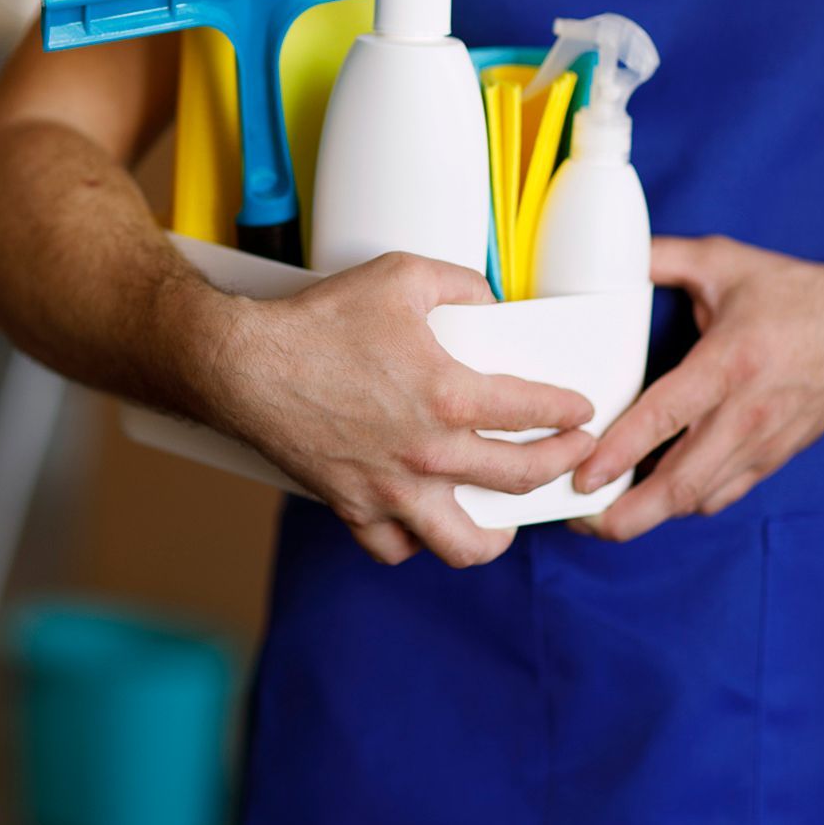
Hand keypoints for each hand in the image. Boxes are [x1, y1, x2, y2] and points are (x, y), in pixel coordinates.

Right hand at [213, 252, 594, 568]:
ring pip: (464, 543)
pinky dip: (416, 542)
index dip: (569, 412)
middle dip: (560, 466)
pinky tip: (426, 522)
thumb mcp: (401, 275)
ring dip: (498, 535)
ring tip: (507, 521)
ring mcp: (391, 489)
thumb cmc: (319, 319)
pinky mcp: (354, 507)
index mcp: (450, 395)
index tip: (579, 411)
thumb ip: (460, 282)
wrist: (244, 364)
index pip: (535, 412)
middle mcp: (429, 453)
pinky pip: (396, 548)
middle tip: (571, 454)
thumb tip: (491, 301)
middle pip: (520, 478)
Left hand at [571, 236, 823, 541]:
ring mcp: (760, 444)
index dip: (619, 452)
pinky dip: (682, 503)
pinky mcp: (771, 460)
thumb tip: (613, 256)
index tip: (584, 475)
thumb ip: (661, 257)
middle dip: (624, 514)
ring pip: (697, 500)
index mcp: (726, 365)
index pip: (664, 419)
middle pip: (678, 485)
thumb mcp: (723, 261)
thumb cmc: (795, 296)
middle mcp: (743, 415)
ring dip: (648, 514)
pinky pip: (719, 496)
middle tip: (580, 518)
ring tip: (603, 510)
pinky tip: (651, 495)